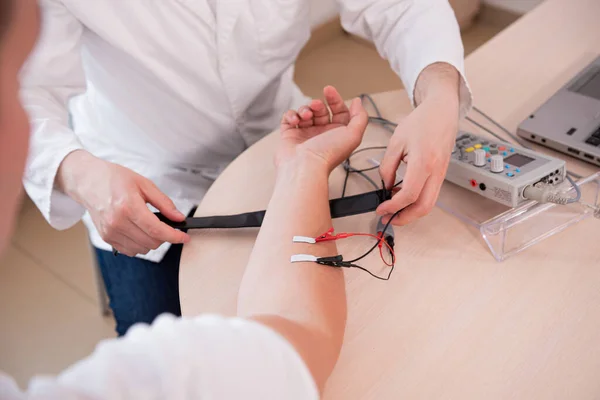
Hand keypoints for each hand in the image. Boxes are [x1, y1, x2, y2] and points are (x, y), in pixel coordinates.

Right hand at [57, 150, 189, 256]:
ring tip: (149, 225)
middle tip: (165, 224)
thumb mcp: (144, 184)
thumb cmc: (115, 179)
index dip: (174, 236)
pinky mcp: (106, 238)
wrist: (88, 181)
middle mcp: (117, 222)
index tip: (185, 238)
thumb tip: (179, 218)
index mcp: (128, 206)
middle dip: (164, 236)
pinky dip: (140, 244)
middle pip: (151, 242)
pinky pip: (130, 250)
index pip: (156, 230)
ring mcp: (110, 232)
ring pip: (142, 249)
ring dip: (152, 241)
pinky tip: (139, 231)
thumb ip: (164, 203)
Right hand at [277, 86, 368, 171]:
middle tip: (316, 106)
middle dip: (318, 104)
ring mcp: (304, 134)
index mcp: (337, 134)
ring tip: (306, 116)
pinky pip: (289, 118)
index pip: (338, 111)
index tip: (328, 90)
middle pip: (321, 110)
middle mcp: (321, 134)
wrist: (304, 166)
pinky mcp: (289, 135)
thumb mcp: (353, 134)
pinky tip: (296, 120)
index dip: (335, 99)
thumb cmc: (328, 153)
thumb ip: (360, 117)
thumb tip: (357, 102)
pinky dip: (291, 115)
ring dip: (305, 109)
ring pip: (305, 112)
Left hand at [377, 63, 459, 224]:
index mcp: (423, 161)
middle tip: (388, 219)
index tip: (381, 209)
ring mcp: (441, 174)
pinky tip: (403, 196)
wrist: (443, 112)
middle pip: (424, 207)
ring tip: (393, 209)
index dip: (393, 206)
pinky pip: (431, 194)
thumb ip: (388, 166)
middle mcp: (436, 171)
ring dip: (411, 211)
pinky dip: (417, 201)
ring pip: (429, 204)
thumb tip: (385, 186)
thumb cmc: (420, 122)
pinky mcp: (442, 174)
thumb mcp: (396, 141)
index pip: (409, 194)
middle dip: (405, 218)